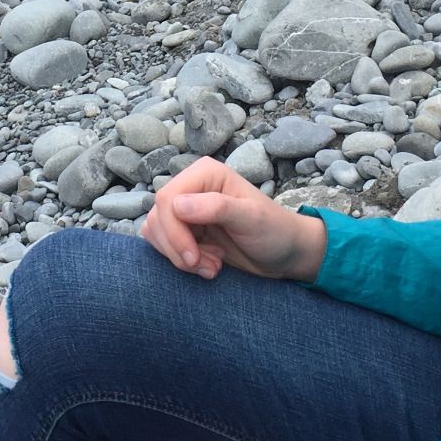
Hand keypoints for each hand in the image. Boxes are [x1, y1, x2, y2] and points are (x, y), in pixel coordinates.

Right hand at [140, 157, 326, 280]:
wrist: (284, 254)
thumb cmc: (274, 231)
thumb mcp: (252, 219)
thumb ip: (217, 208)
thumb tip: (177, 206)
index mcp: (205, 174)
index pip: (167, 199)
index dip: (174, 232)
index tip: (193, 258)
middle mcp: (191, 186)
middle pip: (157, 218)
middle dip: (178, 249)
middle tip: (209, 267)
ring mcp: (185, 209)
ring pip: (156, 233)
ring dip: (180, 258)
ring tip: (212, 266)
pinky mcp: (184, 229)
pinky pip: (162, 244)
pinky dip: (179, 260)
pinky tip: (206, 265)